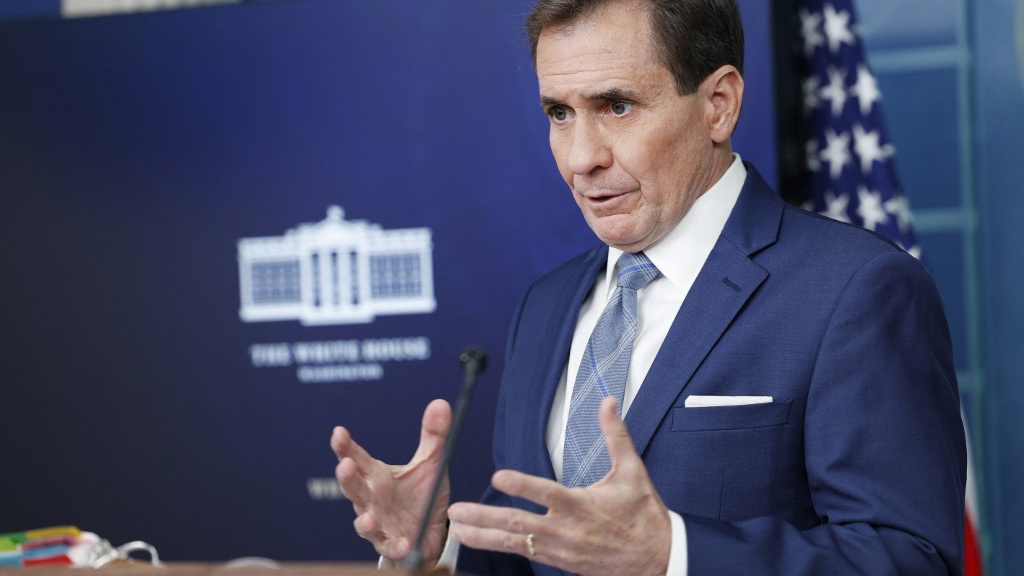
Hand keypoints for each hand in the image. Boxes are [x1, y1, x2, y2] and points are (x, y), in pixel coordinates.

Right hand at [330, 399, 451, 563]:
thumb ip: (433, 436)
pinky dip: (394, 545)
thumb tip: (440, 403)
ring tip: (368, 517)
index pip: (356, 458)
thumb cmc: (422, 495)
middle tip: (344, 465)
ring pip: (364, 523)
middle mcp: (372, 499)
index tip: (338, 432)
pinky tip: (403, 542)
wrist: (431, 530)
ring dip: (364, 521)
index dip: (345, 446)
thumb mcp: (430, 463)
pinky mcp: (391, 544)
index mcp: (377, 476)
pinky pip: (389, 546)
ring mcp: (378, 523)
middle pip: (353, 488)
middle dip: (346, 478)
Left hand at [447, 397, 670, 575]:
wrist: (658, 559)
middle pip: (519, 524)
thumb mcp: (633, 471)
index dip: (523, 486)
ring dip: (483, 536)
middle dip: (485, 517)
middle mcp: (567, 530)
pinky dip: (500, 547)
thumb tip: (608, 402)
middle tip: (457, 511)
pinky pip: (525, 554)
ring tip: (457, 529)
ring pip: (515, 543)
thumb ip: (615, 435)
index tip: (499, 476)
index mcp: (582, 505)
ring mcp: (560, 549)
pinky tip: (480, 542)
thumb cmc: (644, 516)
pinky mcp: (560, 562)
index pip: (547, 493)